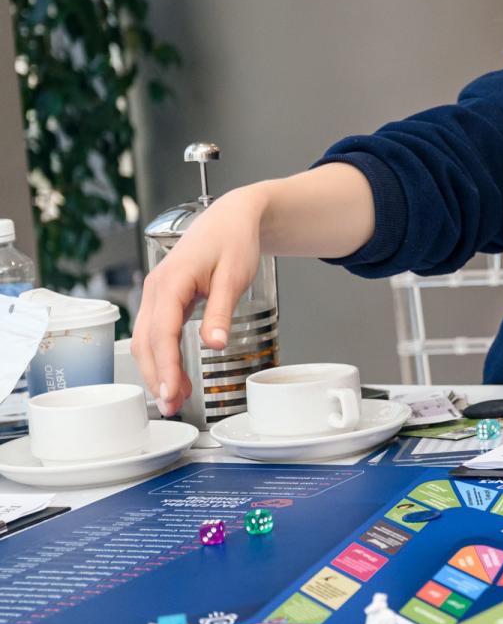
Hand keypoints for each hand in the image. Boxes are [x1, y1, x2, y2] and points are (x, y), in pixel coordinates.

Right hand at [132, 186, 268, 414]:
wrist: (231, 218)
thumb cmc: (234, 241)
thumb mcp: (233, 277)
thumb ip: (221, 312)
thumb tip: (213, 346)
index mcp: (171, 282)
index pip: (162, 333)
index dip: (164, 366)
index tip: (169, 392)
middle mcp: (156, 288)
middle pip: (147, 341)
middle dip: (156, 375)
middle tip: (170, 405)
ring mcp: (156, 293)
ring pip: (147, 339)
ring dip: (157, 369)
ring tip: (173, 397)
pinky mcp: (163, 298)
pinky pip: (156, 331)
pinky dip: (161, 355)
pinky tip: (172, 373)